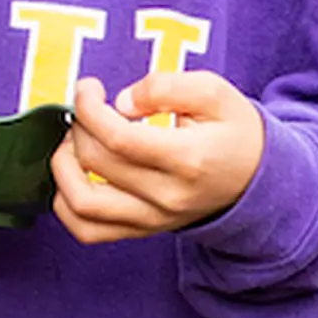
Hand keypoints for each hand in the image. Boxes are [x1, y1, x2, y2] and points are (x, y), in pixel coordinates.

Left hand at [52, 69, 265, 244]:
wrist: (255, 179)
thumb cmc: (233, 131)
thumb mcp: (214, 91)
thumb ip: (166, 86)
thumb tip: (122, 102)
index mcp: (188, 159)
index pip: (118, 138)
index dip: (89, 108)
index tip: (88, 88)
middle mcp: (167, 197)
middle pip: (95, 163)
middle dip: (78, 127)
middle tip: (88, 109)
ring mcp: (152, 219)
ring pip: (81, 204)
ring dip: (62, 167)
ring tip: (74, 143)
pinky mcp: (141, 231)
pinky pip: (87, 230)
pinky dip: (66, 204)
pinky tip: (74, 175)